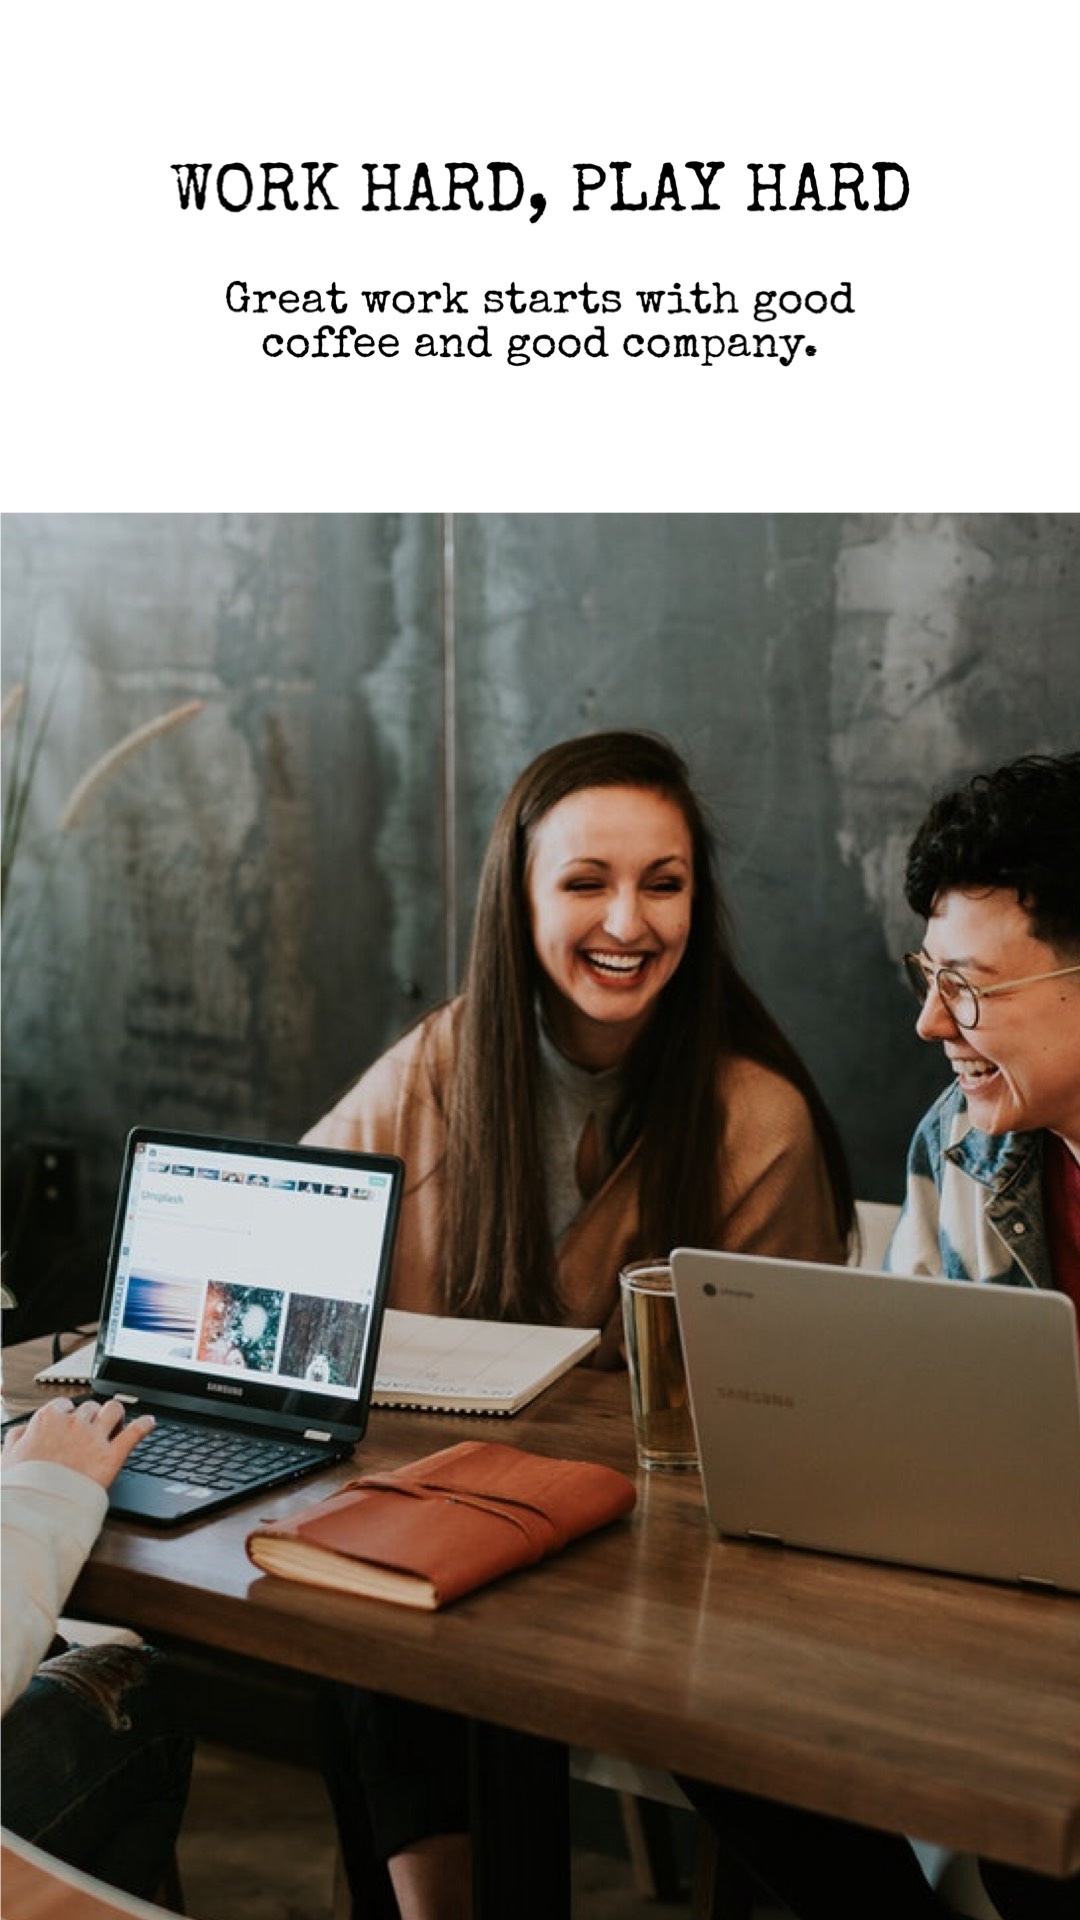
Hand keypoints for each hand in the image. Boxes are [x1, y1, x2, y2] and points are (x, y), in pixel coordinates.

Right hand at [2, 1396, 154, 1488]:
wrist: (35, 1510)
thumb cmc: (20, 1487)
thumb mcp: (6, 1459)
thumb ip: (15, 1440)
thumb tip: (20, 1433)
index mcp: (48, 1420)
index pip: (65, 1405)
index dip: (69, 1415)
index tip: (70, 1423)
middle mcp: (73, 1423)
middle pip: (91, 1407)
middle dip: (93, 1417)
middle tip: (94, 1430)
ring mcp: (94, 1438)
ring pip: (114, 1410)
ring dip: (116, 1415)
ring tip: (118, 1423)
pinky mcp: (111, 1456)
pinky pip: (135, 1432)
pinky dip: (144, 1425)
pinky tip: (149, 1423)